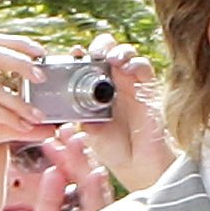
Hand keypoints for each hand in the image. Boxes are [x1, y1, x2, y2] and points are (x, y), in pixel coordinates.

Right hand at [0, 37, 46, 210]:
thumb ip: (25, 126)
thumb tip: (53, 127)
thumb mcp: (1, 130)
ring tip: (39, 118)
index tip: (42, 53)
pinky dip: (8, 117)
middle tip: (42, 77)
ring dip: (20, 103)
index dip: (18, 44)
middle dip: (20, 61)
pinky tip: (23, 127)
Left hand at [69, 40, 173, 191]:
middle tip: (94, 53)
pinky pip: (144, 67)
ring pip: (126, 53)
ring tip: (111, 58)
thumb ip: (75, 114)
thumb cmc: (112, 150)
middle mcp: (113, 83)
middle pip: (107, 50)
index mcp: (93, 88)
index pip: (86, 61)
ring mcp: (131, 85)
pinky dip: (136, 63)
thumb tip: (60, 102)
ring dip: (119, 50)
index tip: (74, 54)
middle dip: (100, 45)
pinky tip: (128, 68)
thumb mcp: (86, 130)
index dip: (80, 54)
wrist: (137, 165)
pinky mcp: (149, 90)